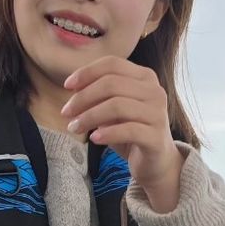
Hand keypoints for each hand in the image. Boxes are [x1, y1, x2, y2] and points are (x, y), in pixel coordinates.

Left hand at [61, 55, 183, 195]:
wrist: (155, 162)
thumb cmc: (130, 131)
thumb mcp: (111, 109)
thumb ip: (98, 95)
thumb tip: (74, 87)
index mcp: (145, 77)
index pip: (112, 64)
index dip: (87, 72)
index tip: (67, 86)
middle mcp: (155, 91)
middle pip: (112, 84)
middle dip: (83, 98)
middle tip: (66, 113)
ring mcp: (158, 114)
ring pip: (117, 106)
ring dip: (89, 117)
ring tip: (74, 127)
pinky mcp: (156, 137)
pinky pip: (128, 130)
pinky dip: (107, 133)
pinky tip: (93, 138)